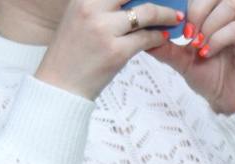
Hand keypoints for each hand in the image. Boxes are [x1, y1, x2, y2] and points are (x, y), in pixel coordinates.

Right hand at [31, 0, 185, 100]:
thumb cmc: (71, 52)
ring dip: (166, 14)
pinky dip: (159, 36)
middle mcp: (92, 8)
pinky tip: (163, 37)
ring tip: (175, 17)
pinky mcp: (116, 51)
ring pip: (147, 12)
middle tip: (171, 0)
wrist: (59, 85)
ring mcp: (105, 29)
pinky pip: (147, 38)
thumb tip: (132, 1)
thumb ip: (101, 5)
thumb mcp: (78, 17)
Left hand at [148, 0, 234, 113]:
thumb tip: (143, 35)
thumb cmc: (209, 74)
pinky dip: (218, 40)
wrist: (227, 99)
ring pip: (230, 6)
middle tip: (187, 34)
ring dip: (210, 24)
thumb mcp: (181, 60)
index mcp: (214, 12)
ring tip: (198, 45)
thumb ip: (165, 47)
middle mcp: (230, 14)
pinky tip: (208, 53)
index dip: (186, 3)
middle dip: (197, 10)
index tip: (174, 22)